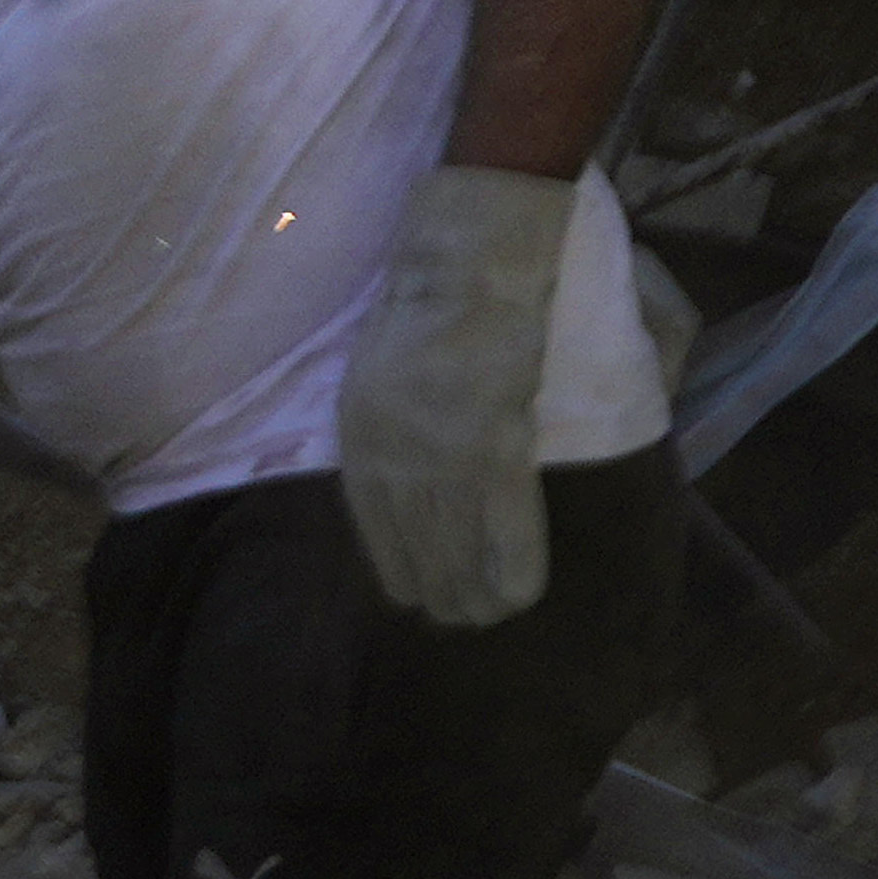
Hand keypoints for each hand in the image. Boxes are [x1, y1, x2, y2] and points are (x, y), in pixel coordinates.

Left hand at [331, 162, 572, 631]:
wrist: (471, 257)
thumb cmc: (433, 296)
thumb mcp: (383, 362)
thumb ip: (391, 415)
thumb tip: (411, 460)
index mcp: (359, 426)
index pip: (370, 515)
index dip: (392, 558)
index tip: (406, 591)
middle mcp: (389, 448)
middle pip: (411, 537)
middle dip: (433, 585)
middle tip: (454, 619)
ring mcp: (440, 450)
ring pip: (455, 542)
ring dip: (471, 589)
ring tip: (483, 620)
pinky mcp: (492, 446)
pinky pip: (504, 524)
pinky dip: (512, 564)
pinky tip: (518, 597)